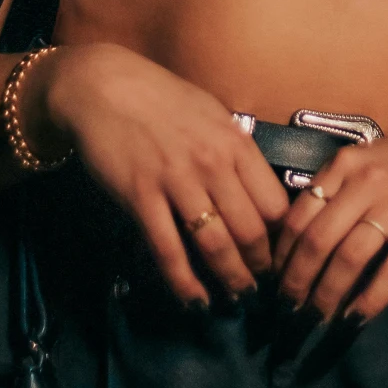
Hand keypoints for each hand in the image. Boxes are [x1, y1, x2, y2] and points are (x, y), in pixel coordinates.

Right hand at [30, 43, 288, 306]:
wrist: (103, 86)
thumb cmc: (160, 99)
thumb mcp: (211, 115)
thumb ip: (235, 153)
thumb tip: (259, 193)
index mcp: (236, 143)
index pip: (276, 205)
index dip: (283, 240)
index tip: (281, 259)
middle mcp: (212, 163)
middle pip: (252, 231)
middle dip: (261, 269)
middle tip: (262, 290)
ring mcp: (176, 181)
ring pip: (215, 245)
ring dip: (230, 280)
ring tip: (236, 301)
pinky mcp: (141, 197)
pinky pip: (168, 250)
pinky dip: (184, 282)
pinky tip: (194, 300)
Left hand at [272, 117, 387, 325]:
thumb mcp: (363, 164)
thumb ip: (333, 192)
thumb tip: (296, 243)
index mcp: (343, 166)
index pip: (298, 215)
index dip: (282, 255)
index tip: (275, 281)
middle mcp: (365, 182)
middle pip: (318, 240)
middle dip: (298, 281)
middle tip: (289, 309)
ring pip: (350, 257)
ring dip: (328, 294)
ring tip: (318, 318)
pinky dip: (371, 299)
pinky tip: (357, 318)